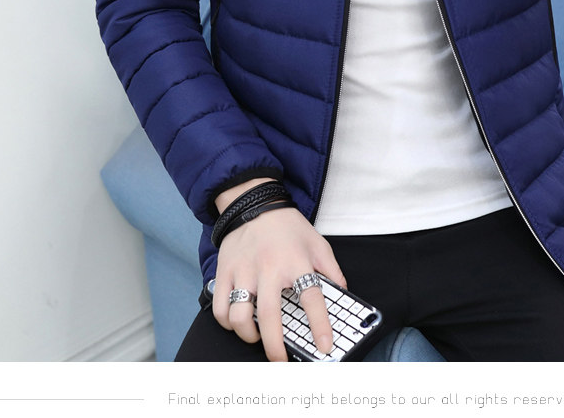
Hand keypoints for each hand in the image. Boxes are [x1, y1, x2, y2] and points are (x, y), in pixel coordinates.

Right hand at [211, 203, 346, 361]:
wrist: (255, 202)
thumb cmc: (288, 226)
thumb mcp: (318, 243)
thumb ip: (331, 270)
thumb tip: (343, 294)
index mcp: (297, 262)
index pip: (312, 299)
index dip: (320, 326)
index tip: (324, 347)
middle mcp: (269, 268)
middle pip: (269, 317)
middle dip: (274, 348)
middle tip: (281, 361)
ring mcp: (243, 271)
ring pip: (239, 317)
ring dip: (248, 336)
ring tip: (257, 337)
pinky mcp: (224, 272)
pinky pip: (220, 308)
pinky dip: (227, 323)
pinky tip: (238, 321)